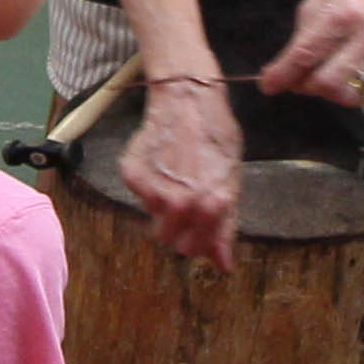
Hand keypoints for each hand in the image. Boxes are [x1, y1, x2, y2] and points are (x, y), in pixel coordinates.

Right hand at [128, 74, 243, 270]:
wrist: (188, 97)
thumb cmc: (215, 135)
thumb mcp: (231, 180)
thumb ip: (226, 225)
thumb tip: (224, 267)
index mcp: (211, 205)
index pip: (195, 248)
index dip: (199, 241)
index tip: (200, 229)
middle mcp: (181, 202)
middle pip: (171, 242)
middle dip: (181, 229)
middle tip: (188, 203)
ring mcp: (153, 189)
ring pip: (155, 221)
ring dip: (164, 210)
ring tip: (176, 180)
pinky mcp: (132, 175)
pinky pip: (140, 197)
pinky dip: (149, 187)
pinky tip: (162, 165)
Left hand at [254, 0, 363, 108]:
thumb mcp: (313, 4)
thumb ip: (298, 41)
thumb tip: (281, 74)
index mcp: (341, 14)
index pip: (306, 55)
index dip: (283, 74)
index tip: (268, 84)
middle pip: (327, 82)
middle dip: (306, 86)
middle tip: (298, 78)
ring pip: (347, 94)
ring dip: (326, 91)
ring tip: (320, 75)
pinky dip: (347, 91)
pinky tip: (342, 76)